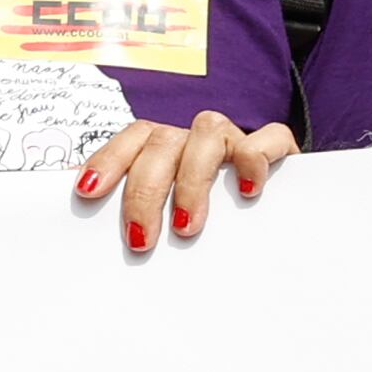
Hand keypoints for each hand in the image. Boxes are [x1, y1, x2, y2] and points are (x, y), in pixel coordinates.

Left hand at [75, 114, 292, 251]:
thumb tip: (92, 220)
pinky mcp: (277, 147)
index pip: (131, 139)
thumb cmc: (212, 220)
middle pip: (161, 142)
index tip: (87, 192)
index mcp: (165, 146)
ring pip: (208, 132)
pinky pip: (267, 138)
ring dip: (192, 181)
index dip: (107, 160)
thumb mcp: (168, 217)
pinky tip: (247, 191)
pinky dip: (254, 159)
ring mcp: (236, 138)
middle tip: (140, 240)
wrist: (285, 219)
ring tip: (186, 227)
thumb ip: (137, 212)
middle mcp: (196, 137)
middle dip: (145, 192)